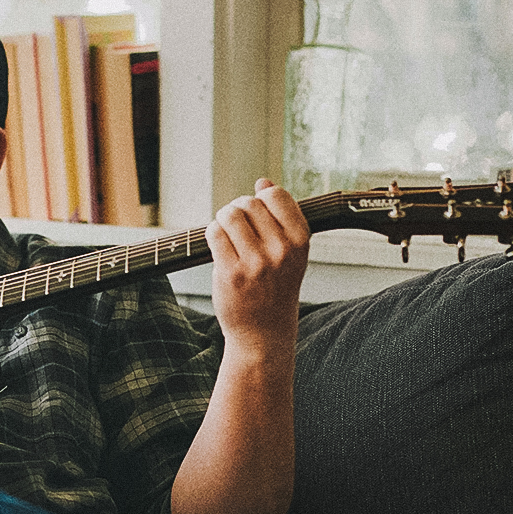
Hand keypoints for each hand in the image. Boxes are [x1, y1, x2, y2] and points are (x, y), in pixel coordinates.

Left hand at [206, 179, 308, 356]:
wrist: (263, 332)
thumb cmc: (275, 288)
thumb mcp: (288, 252)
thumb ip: (279, 216)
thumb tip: (263, 181)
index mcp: (300, 241)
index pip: (276, 196)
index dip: (260, 198)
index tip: (256, 212)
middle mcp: (281, 250)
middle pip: (249, 203)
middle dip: (237, 209)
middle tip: (236, 225)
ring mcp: (256, 263)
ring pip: (230, 215)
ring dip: (222, 219)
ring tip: (225, 232)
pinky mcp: (231, 273)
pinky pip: (214, 233)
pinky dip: (212, 233)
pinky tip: (218, 244)